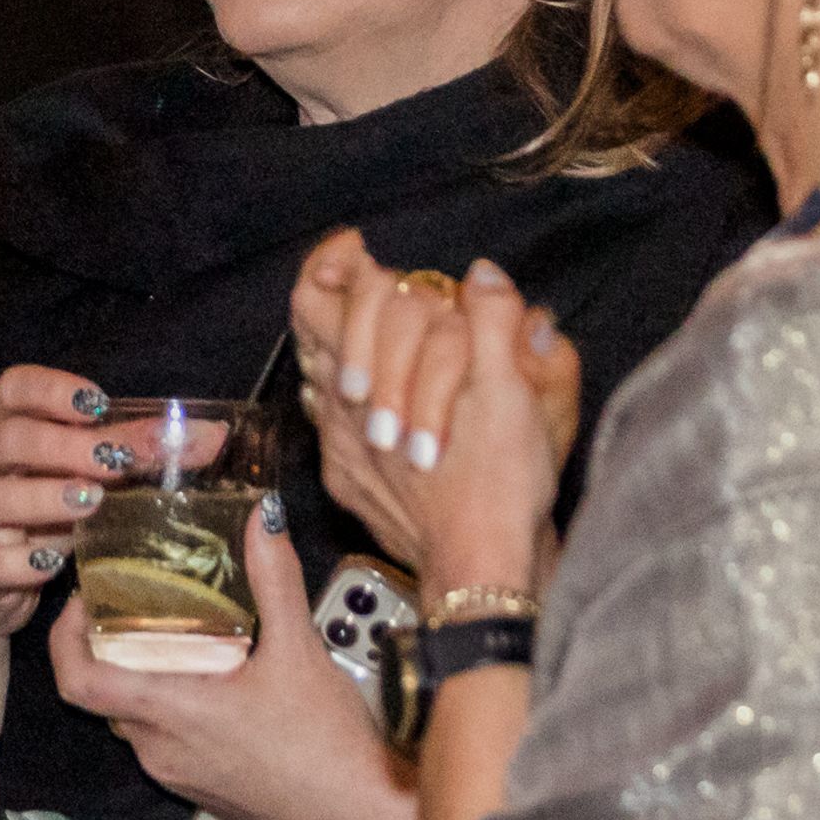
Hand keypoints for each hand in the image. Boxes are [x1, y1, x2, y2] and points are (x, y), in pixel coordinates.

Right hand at [0, 366, 178, 639]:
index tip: (98, 404)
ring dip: (42, 499)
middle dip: (64, 447)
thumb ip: (137, 450)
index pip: (14, 388)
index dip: (52, 390)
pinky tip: (53, 560)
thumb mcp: (86, 472)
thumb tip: (213, 437)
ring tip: (90, 504)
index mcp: (4, 423)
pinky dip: (19, 560)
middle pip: (9, 440)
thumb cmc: (49, 509)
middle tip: (116, 462)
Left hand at [46, 500, 412, 819]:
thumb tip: (263, 516)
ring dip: (141, 675)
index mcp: (170, 714)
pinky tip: (213, 678)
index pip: (78, 681)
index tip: (83, 598)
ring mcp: (180, 775)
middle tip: (131, 599)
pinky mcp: (203, 789)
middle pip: (104, 693)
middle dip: (106, 645)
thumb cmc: (329, 747)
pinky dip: (169, 704)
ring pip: (135, 717)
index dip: (65, 636)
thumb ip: (275, 578)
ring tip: (175, 630)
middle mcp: (161, 750)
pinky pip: (164, 740)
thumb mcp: (300, 649)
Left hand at [290, 236, 578, 595]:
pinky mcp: (349, 478)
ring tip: (391, 338)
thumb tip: (480, 276)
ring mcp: (337, 445)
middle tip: (384, 286)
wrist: (481, 570)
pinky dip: (355, 392)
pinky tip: (387, 394)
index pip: (316, 297)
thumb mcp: (509, 393)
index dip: (333, 264)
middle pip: (311, 329)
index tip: (358, 249)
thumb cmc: (498, 486)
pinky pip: (331, 417)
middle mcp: (334, 409)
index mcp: (365, 375)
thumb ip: (491, 323)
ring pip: (319, 372)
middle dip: (346, 299)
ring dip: (352, 346)